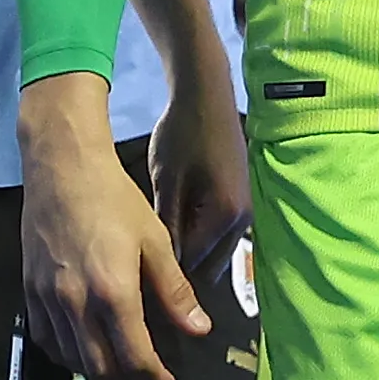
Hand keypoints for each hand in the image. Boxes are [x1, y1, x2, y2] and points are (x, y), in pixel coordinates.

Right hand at [19, 70, 208, 379]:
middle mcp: (76, 303)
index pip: (135, 357)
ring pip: (71, 359)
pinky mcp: (30, 291)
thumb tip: (200, 331)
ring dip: (98, 377)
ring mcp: (48, 299)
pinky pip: (47, 340)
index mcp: (113, 291)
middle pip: (101, 369)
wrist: (61, 167)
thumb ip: (174, 292)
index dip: (155, 379)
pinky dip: (67, 357)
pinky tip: (83, 356)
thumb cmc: (114, 198)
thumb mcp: (155, 241)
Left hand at [146, 58, 249, 277]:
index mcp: (226, 217)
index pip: (192, 266)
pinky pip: (215, 236)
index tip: (135, 284)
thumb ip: (167, 226)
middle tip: (139, 276)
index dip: (162, 278)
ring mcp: (244, 213)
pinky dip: (195, 240)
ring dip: (186, 258)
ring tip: (150, 257)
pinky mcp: (238, 203)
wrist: (207, 95)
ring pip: (211, 254)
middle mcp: (242, 221)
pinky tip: (169, 232)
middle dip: (177, 276)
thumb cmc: (183, 133)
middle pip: (207, 268)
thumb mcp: (167, 180)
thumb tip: (156, 267)